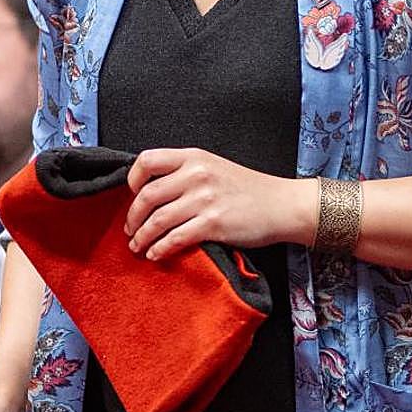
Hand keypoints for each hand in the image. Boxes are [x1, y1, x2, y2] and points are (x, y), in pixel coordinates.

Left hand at [125, 148, 316, 260]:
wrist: (282, 205)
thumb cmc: (246, 188)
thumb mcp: (213, 166)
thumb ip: (184, 172)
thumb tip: (149, 191)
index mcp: (193, 157)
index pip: (147, 161)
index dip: (132, 180)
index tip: (132, 196)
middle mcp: (196, 175)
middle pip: (146, 195)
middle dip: (132, 217)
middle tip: (130, 230)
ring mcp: (204, 199)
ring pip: (157, 220)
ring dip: (142, 237)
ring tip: (138, 246)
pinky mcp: (214, 224)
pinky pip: (175, 238)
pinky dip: (160, 249)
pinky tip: (156, 254)